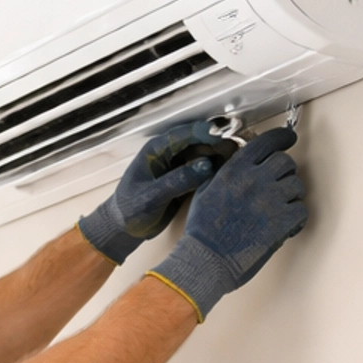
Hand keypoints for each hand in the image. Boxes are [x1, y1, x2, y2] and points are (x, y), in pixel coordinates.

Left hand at [77, 116, 237, 264]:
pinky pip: (204, 171)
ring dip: (221, 157)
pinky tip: (230, 175)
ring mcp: (178, 167)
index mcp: (156, 150)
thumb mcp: (152, 196)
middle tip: (239, 150)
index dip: (207, 133)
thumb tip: (205, 166)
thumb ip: (178, 180)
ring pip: (204, 156)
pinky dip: (217, 172)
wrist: (123, 229)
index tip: (225, 137)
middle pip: (199, 143)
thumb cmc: (129, 210)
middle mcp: (169, 154)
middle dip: (219, 144)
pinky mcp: (185, 180)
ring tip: (240, 161)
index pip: (185, 134)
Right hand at [148, 126, 307, 319]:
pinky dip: (296, 218)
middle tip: (279, 183)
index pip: (266, 142)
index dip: (281, 138)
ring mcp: (270, 201)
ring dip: (291, 195)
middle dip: (284, 171)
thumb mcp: (205, 191)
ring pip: (297, 185)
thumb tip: (242, 164)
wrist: (206, 261)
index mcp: (235, 171)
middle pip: (285, 162)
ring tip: (279, 209)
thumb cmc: (203, 232)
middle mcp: (254, 181)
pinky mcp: (281, 222)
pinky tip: (286, 225)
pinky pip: (301, 210)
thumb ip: (225, 173)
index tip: (288, 138)